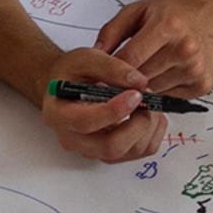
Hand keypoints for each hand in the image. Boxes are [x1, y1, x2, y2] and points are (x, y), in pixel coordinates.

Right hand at [40, 46, 166, 163]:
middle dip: (138, 123)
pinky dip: (154, 132)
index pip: (85, 123)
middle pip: (111, 146)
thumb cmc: (72, 73)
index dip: (114, 111)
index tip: (135, 94)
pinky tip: (149, 112)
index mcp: (59, 115)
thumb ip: (110, 67)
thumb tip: (139, 83)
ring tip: (148, 100)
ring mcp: (94, 151)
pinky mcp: (112, 154)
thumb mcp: (84, 58)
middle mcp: (74, 140)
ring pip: (131, 151)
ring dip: (149, 126)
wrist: (68, 88)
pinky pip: (142, 152)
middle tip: (147, 97)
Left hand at [96, 0, 212, 96]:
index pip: (130, 60)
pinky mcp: (203, 84)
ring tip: (139, 76)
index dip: (111, 72)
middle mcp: (185, 49)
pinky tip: (160, 76)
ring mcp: (196, 69)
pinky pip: (170, 97)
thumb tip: (93, 57)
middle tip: (112, 82)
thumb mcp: (136, 10)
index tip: (98, 78)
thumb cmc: (171, 10)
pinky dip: (161, 91)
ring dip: (143, 88)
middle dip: (124, 82)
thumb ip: (111, 32)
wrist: (208, 9)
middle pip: (141, 80)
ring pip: (154, 92)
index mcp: (167, 27)